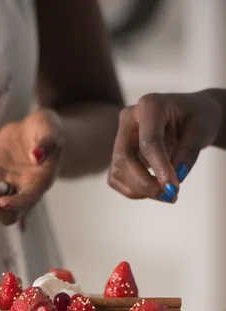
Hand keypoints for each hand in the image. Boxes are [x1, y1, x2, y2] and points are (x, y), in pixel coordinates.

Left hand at [0, 109, 63, 224]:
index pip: (27, 201)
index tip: (2, 201)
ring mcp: (6, 188)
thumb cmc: (45, 129)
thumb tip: (37, 155)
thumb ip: (47, 142)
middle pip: (8, 216)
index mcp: (39, 183)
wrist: (32, 129)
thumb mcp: (50, 129)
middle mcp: (22, 191)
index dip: (15, 204)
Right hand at [108, 91, 222, 202]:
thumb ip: (189, 152)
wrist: (190, 117)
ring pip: (118, 172)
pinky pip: (117, 179)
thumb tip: (175, 177)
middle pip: (124, 158)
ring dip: (141, 189)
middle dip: (145, 183)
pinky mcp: (119, 155)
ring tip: (167, 193)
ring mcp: (120, 138)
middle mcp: (129, 120)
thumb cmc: (198, 117)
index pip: (148, 141)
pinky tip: (154, 188)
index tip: (173, 188)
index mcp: (150, 105)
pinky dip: (134, 190)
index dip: (159, 168)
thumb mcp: (202, 129)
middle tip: (170, 196)